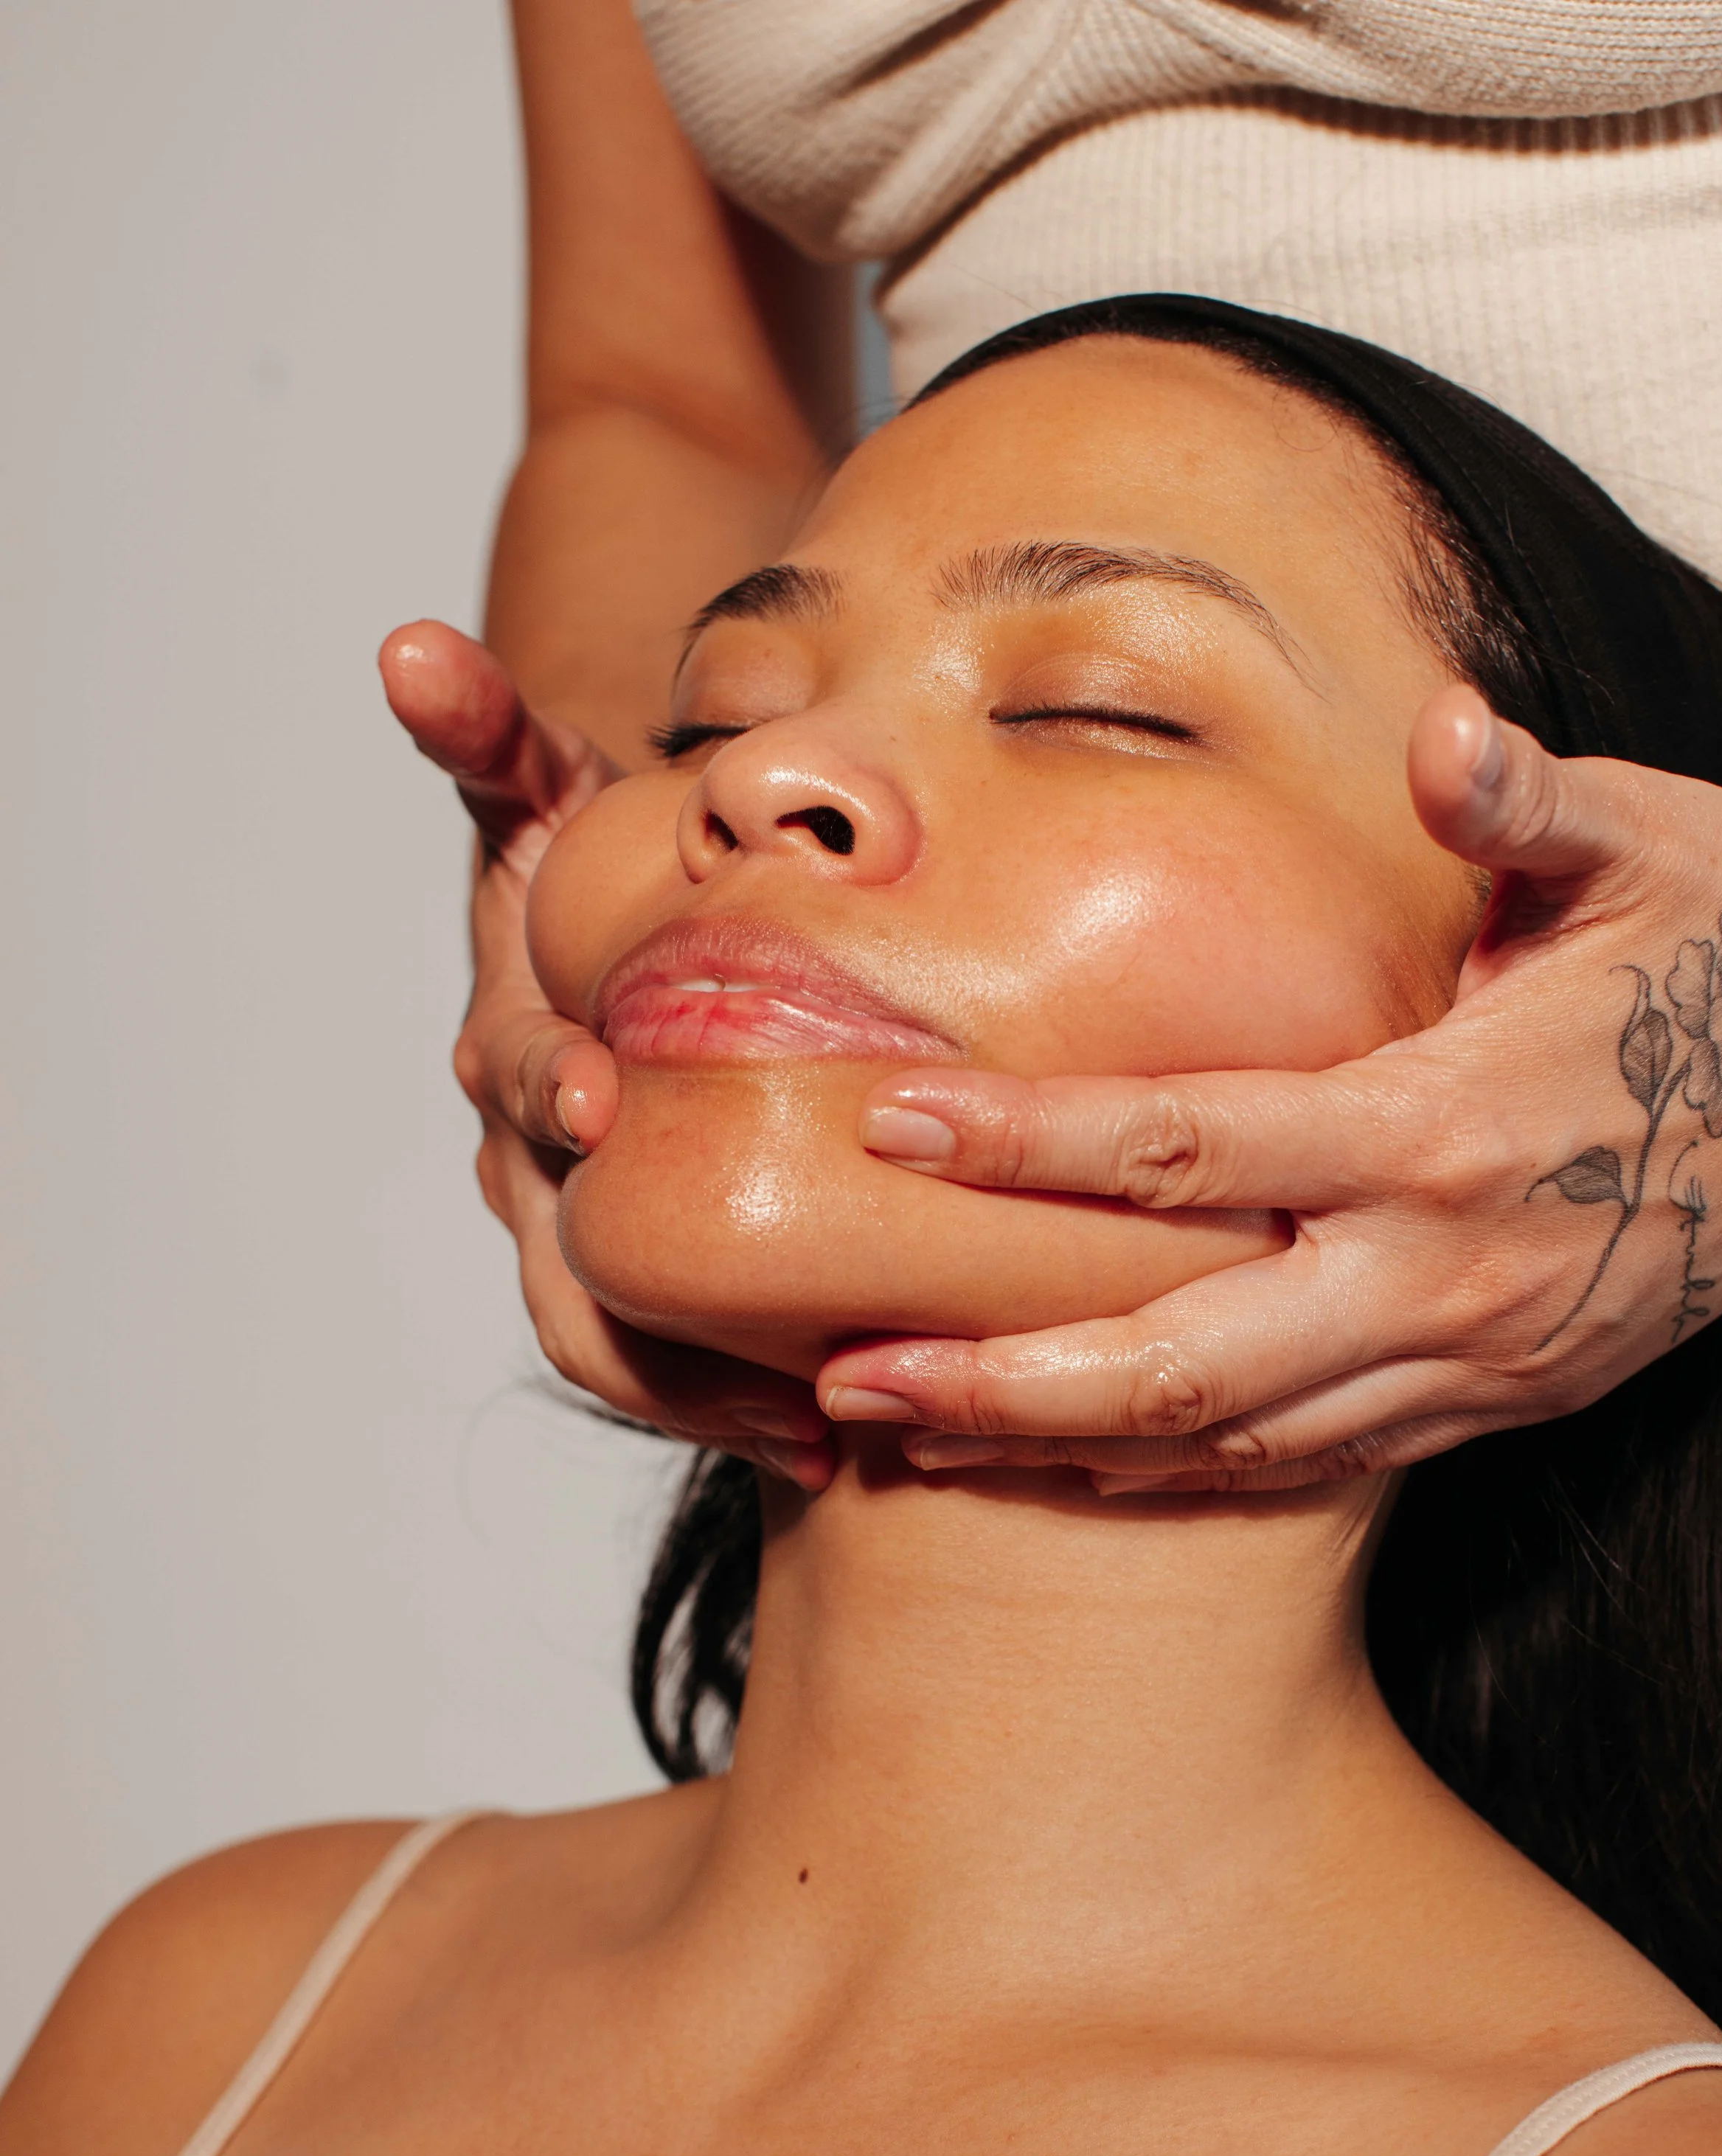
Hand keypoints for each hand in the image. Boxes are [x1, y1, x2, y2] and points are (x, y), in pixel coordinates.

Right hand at [379, 621, 831, 1486]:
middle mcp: (537, 1159)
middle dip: (642, 1300)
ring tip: (809, 1427)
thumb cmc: (610, 875)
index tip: (595, 1096)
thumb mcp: (555, 794)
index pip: (513, 1082)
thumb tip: (406, 650)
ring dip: (694, 1393)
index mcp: (514, 1048)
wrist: (635, 957)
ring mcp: (589, 1229)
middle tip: (750, 1344)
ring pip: (611, 1338)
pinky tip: (822, 1446)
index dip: (542, 1086)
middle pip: (561, 1251)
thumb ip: (490, 736)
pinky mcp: (654, 1280)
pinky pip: (677, 1361)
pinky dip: (731, 1408)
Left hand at [816, 688, 1721, 1491]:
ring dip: (1069, 1450)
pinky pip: (1316, 1465)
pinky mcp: (1505, 1400)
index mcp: (1448, 1123)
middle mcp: (1447, 1269)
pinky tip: (1077, 1463)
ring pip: (1237, 1443)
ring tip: (909, 1440)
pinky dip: (1185, 1475)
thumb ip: (1524, 802)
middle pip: (1185, 1360)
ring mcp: (1478, 1356)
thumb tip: (1439, 734)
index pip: (1194, 1148)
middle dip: (1006, 1381)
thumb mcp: (1655, 843)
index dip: (1030, 1146)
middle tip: (847, 1378)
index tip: (889, 1131)